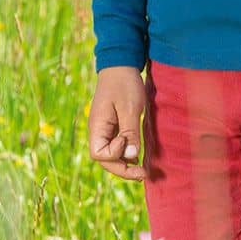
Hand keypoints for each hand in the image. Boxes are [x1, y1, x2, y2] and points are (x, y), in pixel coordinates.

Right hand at [88, 66, 147, 181]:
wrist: (122, 65)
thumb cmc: (124, 84)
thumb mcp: (130, 107)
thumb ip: (129, 132)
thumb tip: (131, 156)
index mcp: (97, 126)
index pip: (99, 154)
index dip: (114, 155)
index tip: (127, 142)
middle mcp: (98, 131)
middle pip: (105, 160)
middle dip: (123, 170)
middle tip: (144, 175)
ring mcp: (105, 130)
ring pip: (112, 156)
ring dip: (126, 165)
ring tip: (143, 171)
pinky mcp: (114, 128)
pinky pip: (118, 147)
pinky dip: (127, 155)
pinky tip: (139, 158)